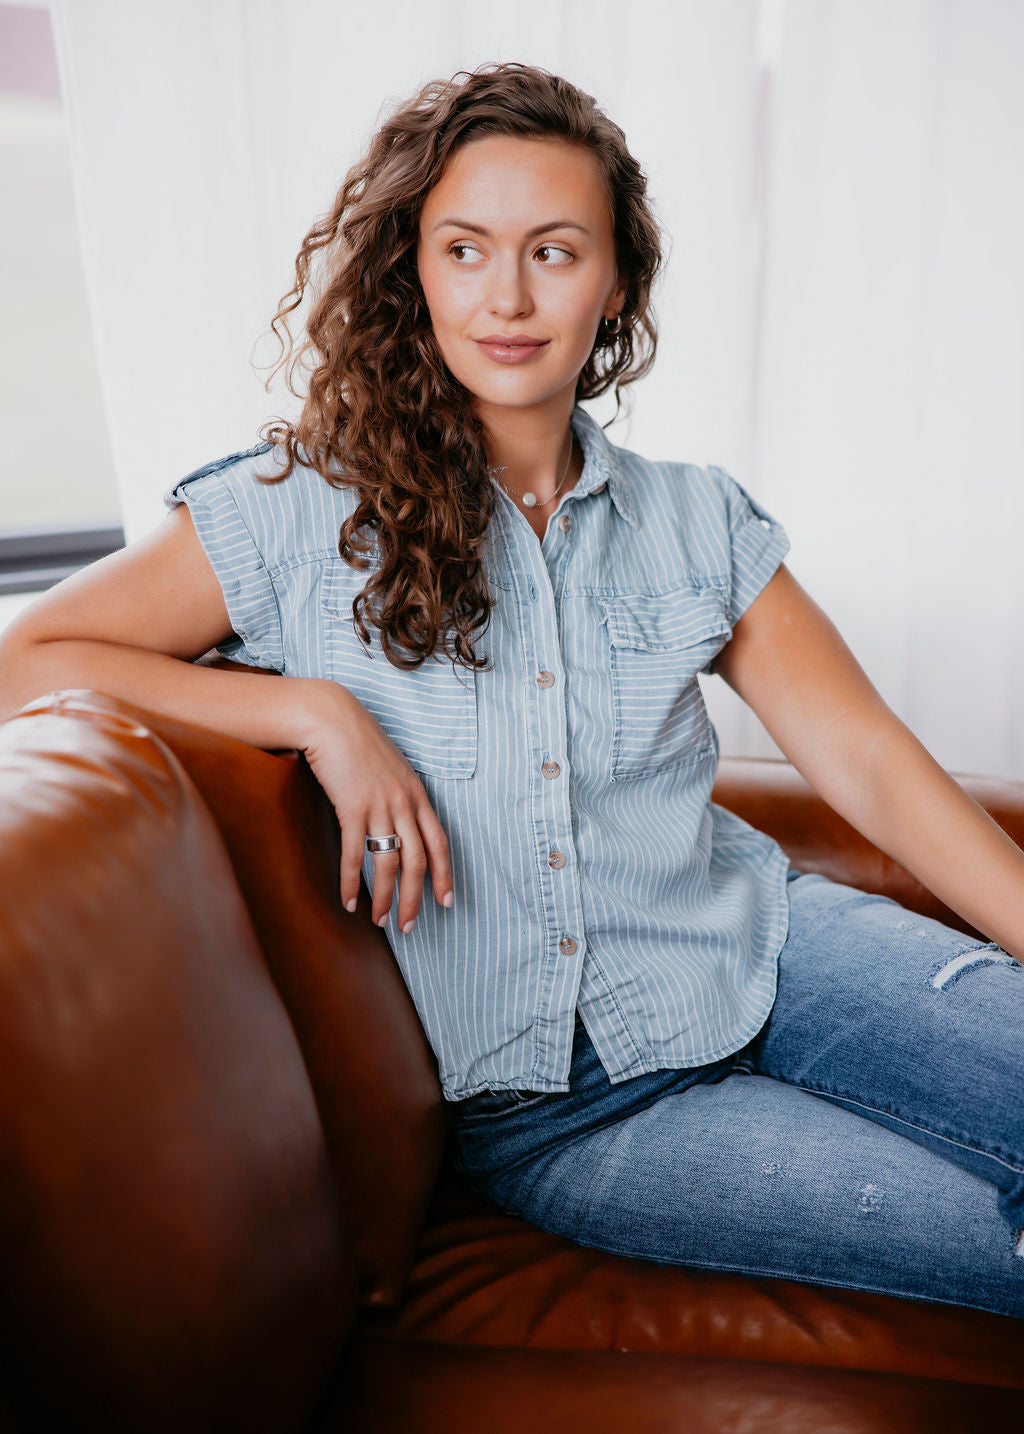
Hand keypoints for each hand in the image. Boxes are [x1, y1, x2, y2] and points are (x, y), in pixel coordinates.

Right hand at [294, 680, 453, 932]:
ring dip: (383, 897)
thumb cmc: (358, 743)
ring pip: (388, 864)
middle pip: (417, 862)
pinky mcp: (351, 808)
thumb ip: (400, 795)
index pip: (439, 843)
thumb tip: (399, 823)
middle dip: (414, 899)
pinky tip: (349, 901)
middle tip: (408, 926)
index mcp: (417, 795)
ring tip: (378, 921)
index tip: (446, 902)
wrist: (331, 719)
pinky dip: (351, 882)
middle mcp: (404, 803)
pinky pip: (354, 854)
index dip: (444, 875)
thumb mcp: (391, 768)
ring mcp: (379, 806)